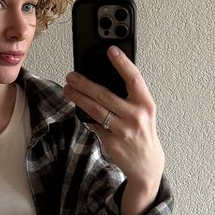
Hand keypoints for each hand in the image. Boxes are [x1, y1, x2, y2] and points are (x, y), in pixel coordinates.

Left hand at [63, 47, 164, 195]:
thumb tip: (103, 80)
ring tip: (68, 89)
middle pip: (105, 95)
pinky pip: (94, 125)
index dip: (122, 63)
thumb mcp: (144, 112)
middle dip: (84, 84)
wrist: (147, 164)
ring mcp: (123, 131)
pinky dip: (86, 117)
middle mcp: (135, 117)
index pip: (134, 78)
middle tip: (71, 76)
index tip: (110, 50)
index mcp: (146, 104)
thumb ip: (130, 97)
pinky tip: (79, 110)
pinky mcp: (111, 143)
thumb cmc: (142, 132)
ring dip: (78, 98)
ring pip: (95, 110)